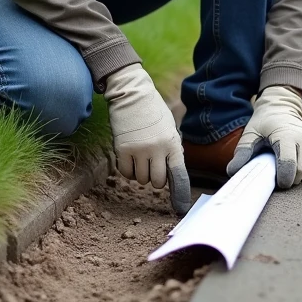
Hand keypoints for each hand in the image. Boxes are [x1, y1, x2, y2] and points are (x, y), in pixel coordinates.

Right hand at [103, 64, 190, 215]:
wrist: (132, 93)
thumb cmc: (153, 111)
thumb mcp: (168, 128)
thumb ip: (170, 150)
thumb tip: (169, 175)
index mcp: (172, 143)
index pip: (178, 174)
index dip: (179, 193)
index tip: (180, 208)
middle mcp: (157, 149)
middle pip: (157, 182)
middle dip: (155, 179)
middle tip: (152, 166)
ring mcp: (139, 150)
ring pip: (141, 179)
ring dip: (141, 173)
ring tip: (141, 156)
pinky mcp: (122, 149)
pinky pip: (125, 173)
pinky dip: (128, 170)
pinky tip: (130, 158)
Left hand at [226, 86, 301, 188]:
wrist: (281, 108)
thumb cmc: (263, 123)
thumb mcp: (250, 134)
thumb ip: (242, 153)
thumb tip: (233, 172)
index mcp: (285, 136)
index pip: (289, 165)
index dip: (284, 180)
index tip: (277, 183)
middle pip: (300, 171)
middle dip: (289, 179)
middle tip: (277, 174)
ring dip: (298, 176)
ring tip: (285, 168)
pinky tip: (296, 166)